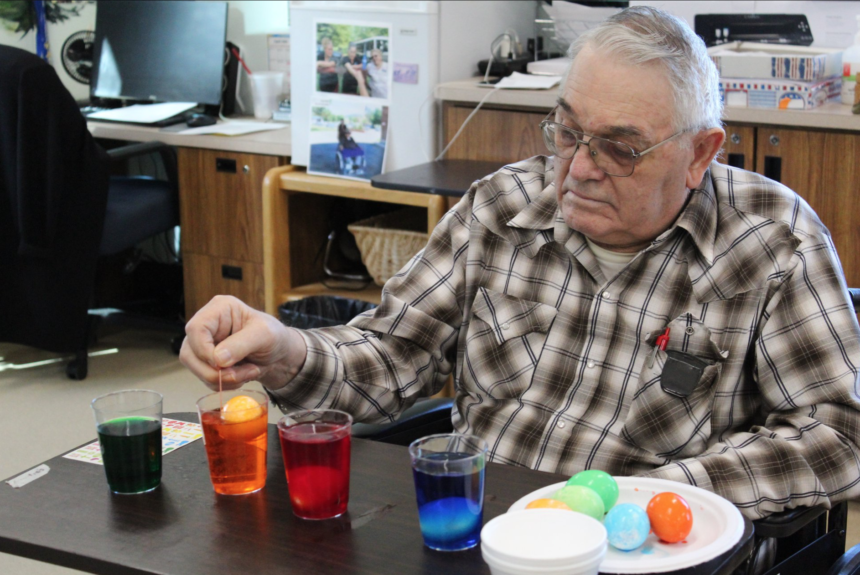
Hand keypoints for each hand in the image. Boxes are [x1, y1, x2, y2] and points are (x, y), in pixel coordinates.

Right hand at [179, 295, 306, 390]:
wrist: (278, 354)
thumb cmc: (274, 336)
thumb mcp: (265, 335)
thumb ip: (242, 344)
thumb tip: (217, 358)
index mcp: (220, 309)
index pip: (196, 329)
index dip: (204, 350)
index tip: (223, 364)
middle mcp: (208, 324)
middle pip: (190, 352)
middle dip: (215, 371)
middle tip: (240, 375)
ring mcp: (204, 344)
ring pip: (195, 368)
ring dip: (222, 379)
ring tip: (247, 372)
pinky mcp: (207, 360)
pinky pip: (205, 378)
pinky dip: (223, 384)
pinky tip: (241, 375)